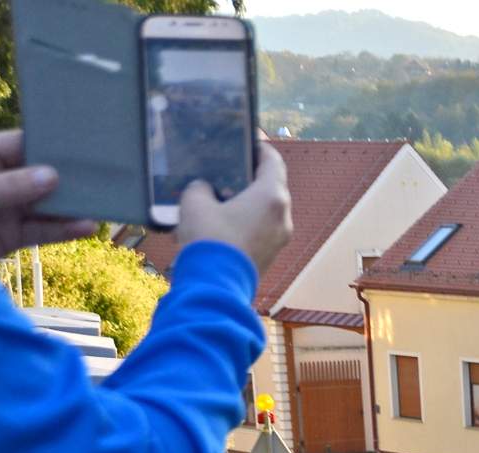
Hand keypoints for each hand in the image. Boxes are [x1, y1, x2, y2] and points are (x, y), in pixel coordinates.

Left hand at [0, 132, 96, 264]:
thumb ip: (9, 187)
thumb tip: (51, 176)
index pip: (16, 145)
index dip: (45, 144)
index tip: (76, 146)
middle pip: (34, 174)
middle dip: (63, 177)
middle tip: (98, 175)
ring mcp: (1, 209)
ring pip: (41, 204)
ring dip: (68, 206)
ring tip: (98, 204)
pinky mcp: (7, 236)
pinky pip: (39, 231)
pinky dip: (62, 230)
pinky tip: (83, 227)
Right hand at [177, 142, 292, 271]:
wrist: (215, 285)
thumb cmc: (209, 238)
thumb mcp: (195, 201)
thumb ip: (201, 186)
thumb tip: (206, 189)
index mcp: (272, 197)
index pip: (273, 161)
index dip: (259, 147)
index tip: (247, 140)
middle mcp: (283, 217)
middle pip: (271, 186)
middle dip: (250, 175)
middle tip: (228, 165)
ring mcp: (280, 238)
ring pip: (266, 210)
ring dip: (246, 200)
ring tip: (221, 192)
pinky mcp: (270, 255)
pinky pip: (261, 229)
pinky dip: (246, 219)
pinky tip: (223, 218)